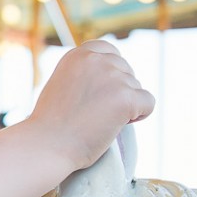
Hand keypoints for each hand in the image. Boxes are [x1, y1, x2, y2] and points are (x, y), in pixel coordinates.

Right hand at [26, 41, 153, 171]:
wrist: (48, 145)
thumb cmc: (52, 124)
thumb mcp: (63, 84)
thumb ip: (85, 74)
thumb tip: (111, 78)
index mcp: (79, 54)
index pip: (110, 51)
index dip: (111, 74)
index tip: (98, 94)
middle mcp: (97, 60)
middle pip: (126, 71)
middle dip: (118, 91)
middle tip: (95, 113)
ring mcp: (113, 77)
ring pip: (137, 88)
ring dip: (126, 105)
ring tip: (100, 121)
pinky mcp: (126, 97)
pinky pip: (148, 103)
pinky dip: (140, 116)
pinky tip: (118, 125)